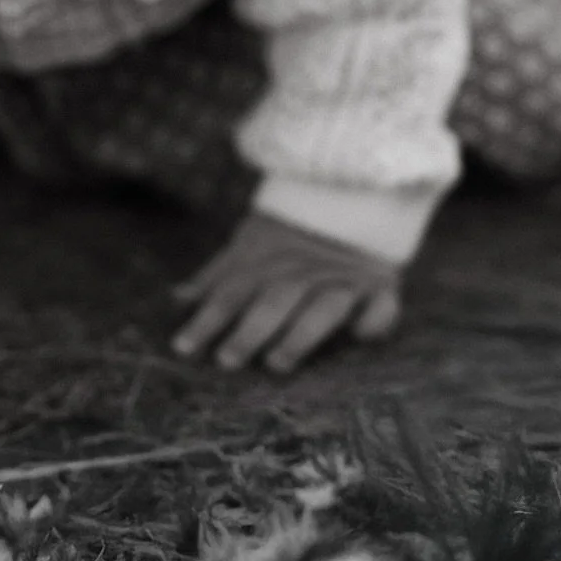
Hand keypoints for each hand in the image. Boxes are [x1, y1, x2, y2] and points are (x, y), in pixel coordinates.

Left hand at [171, 212, 401, 374]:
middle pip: (275, 300)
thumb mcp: (249, 248)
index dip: (207, 318)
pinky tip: (361, 337)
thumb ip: (217, 277)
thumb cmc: (290, 239)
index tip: (182, 347)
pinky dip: (376, 320)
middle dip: (250, 329)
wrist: (352, 197)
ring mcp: (345, 279)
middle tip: (226, 360)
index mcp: (269, 261)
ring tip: (276, 364)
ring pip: (324, 307)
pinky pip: (383, 305)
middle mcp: (306, 271)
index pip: (232, 291)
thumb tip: (176, 300)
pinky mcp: (381, 287)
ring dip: (301, 335)